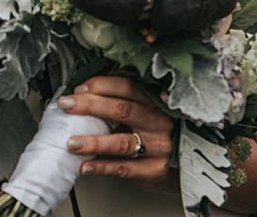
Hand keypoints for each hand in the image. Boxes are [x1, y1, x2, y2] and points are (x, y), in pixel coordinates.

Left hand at [58, 75, 175, 189]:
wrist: (189, 164)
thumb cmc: (163, 133)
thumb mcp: (152, 111)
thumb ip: (128, 101)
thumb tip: (87, 92)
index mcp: (155, 102)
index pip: (128, 87)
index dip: (102, 85)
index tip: (80, 87)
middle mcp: (157, 122)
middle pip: (122, 109)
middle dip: (90, 105)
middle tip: (67, 104)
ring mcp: (157, 147)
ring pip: (121, 141)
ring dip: (93, 141)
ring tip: (72, 142)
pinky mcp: (153, 171)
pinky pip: (124, 168)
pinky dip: (102, 167)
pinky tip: (86, 166)